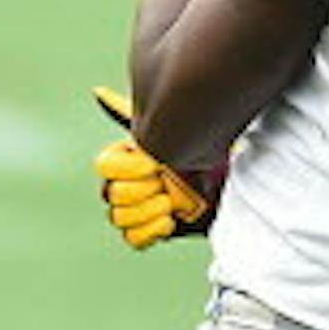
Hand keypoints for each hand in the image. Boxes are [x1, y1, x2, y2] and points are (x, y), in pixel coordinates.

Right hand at [91, 87, 218, 246]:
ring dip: (146, 211)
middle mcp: (130, 185)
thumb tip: (96, 90)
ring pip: (119, 217)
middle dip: (140, 191)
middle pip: (111, 194)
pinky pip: (132, 238)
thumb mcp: (173, 131)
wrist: (232, 183)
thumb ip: (135, 113)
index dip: (125, 168)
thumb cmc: (202, 155)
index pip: (105, 167)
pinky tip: (170, 220)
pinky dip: (150, 231)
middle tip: (166, 186)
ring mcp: (140, 210)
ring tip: (169, 204)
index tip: (152, 165)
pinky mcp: (153, 232)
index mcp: (129, 161)